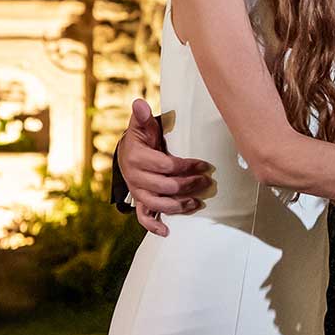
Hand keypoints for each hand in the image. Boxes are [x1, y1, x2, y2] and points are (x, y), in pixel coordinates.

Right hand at [121, 97, 212, 236]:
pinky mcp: (139, 202)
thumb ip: (142, 117)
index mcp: (137, 158)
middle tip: (207, 181)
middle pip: (167, 186)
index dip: (187, 166)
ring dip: (179, 205)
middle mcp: (135, 178)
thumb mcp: (141, 126)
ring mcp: (137, 192)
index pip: (166, 165)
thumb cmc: (140, 139)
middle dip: (189, 184)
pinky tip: (167, 232)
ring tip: (197, 202)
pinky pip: (144, 218)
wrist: (126, 155)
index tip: (204, 164)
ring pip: (158, 204)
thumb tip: (139, 103)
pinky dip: (154, 226)